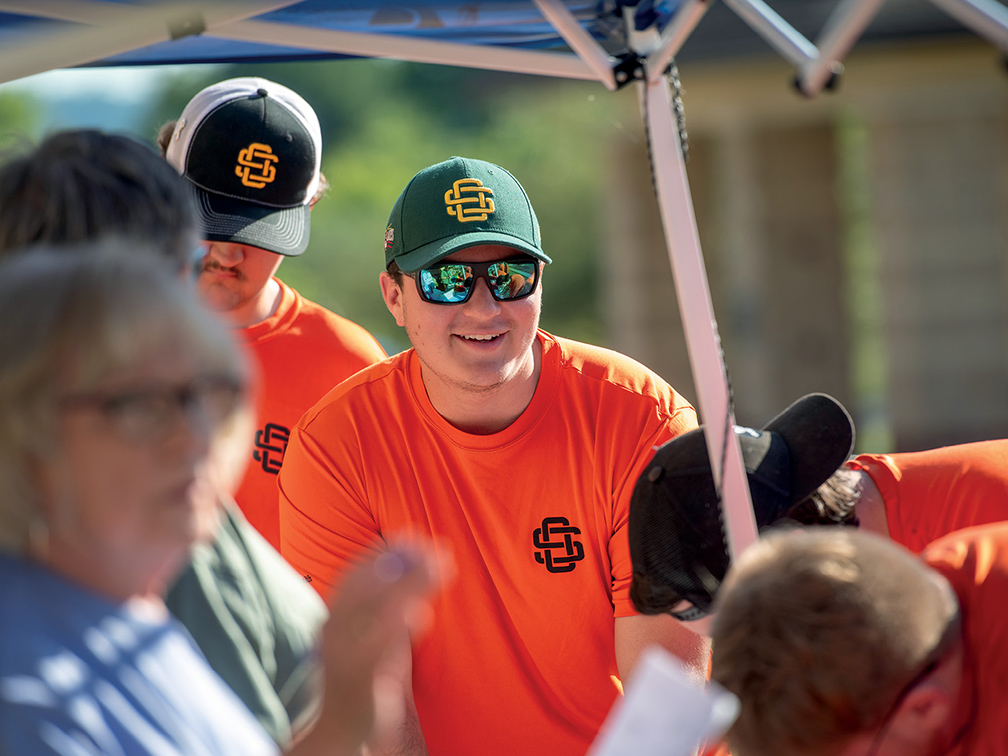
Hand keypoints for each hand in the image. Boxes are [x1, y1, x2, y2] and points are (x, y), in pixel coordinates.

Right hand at [291, 543, 439, 755]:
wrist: (336, 733)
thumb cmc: (359, 683)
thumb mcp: (372, 640)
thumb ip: (388, 611)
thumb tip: (414, 572)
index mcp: (332, 620)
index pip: (355, 575)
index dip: (384, 553)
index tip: (412, 537)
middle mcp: (332, 633)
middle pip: (366, 587)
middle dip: (402, 563)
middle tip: (437, 550)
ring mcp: (341, 657)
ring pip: (374, 612)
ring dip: (409, 586)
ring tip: (439, 569)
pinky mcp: (355, 682)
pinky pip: (374, 651)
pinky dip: (395, 629)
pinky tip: (418, 614)